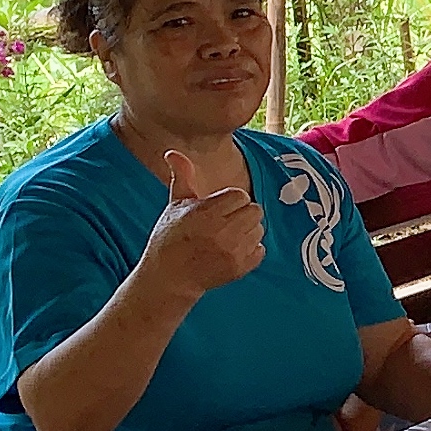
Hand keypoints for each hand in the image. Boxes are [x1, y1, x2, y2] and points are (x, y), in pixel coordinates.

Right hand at [144, 148, 264, 299]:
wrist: (169, 277)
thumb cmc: (171, 237)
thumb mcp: (175, 205)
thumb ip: (183, 177)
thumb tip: (173, 152)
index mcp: (206, 213)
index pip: (240, 196)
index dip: (229, 201)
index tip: (216, 209)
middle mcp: (222, 232)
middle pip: (255, 211)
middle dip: (241, 214)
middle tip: (224, 222)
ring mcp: (233, 252)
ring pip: (259, 229)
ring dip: (246, 231)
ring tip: (226, 237)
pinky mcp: (240, 268)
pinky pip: (261, 250)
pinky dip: (250, 250)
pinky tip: (231, 251)